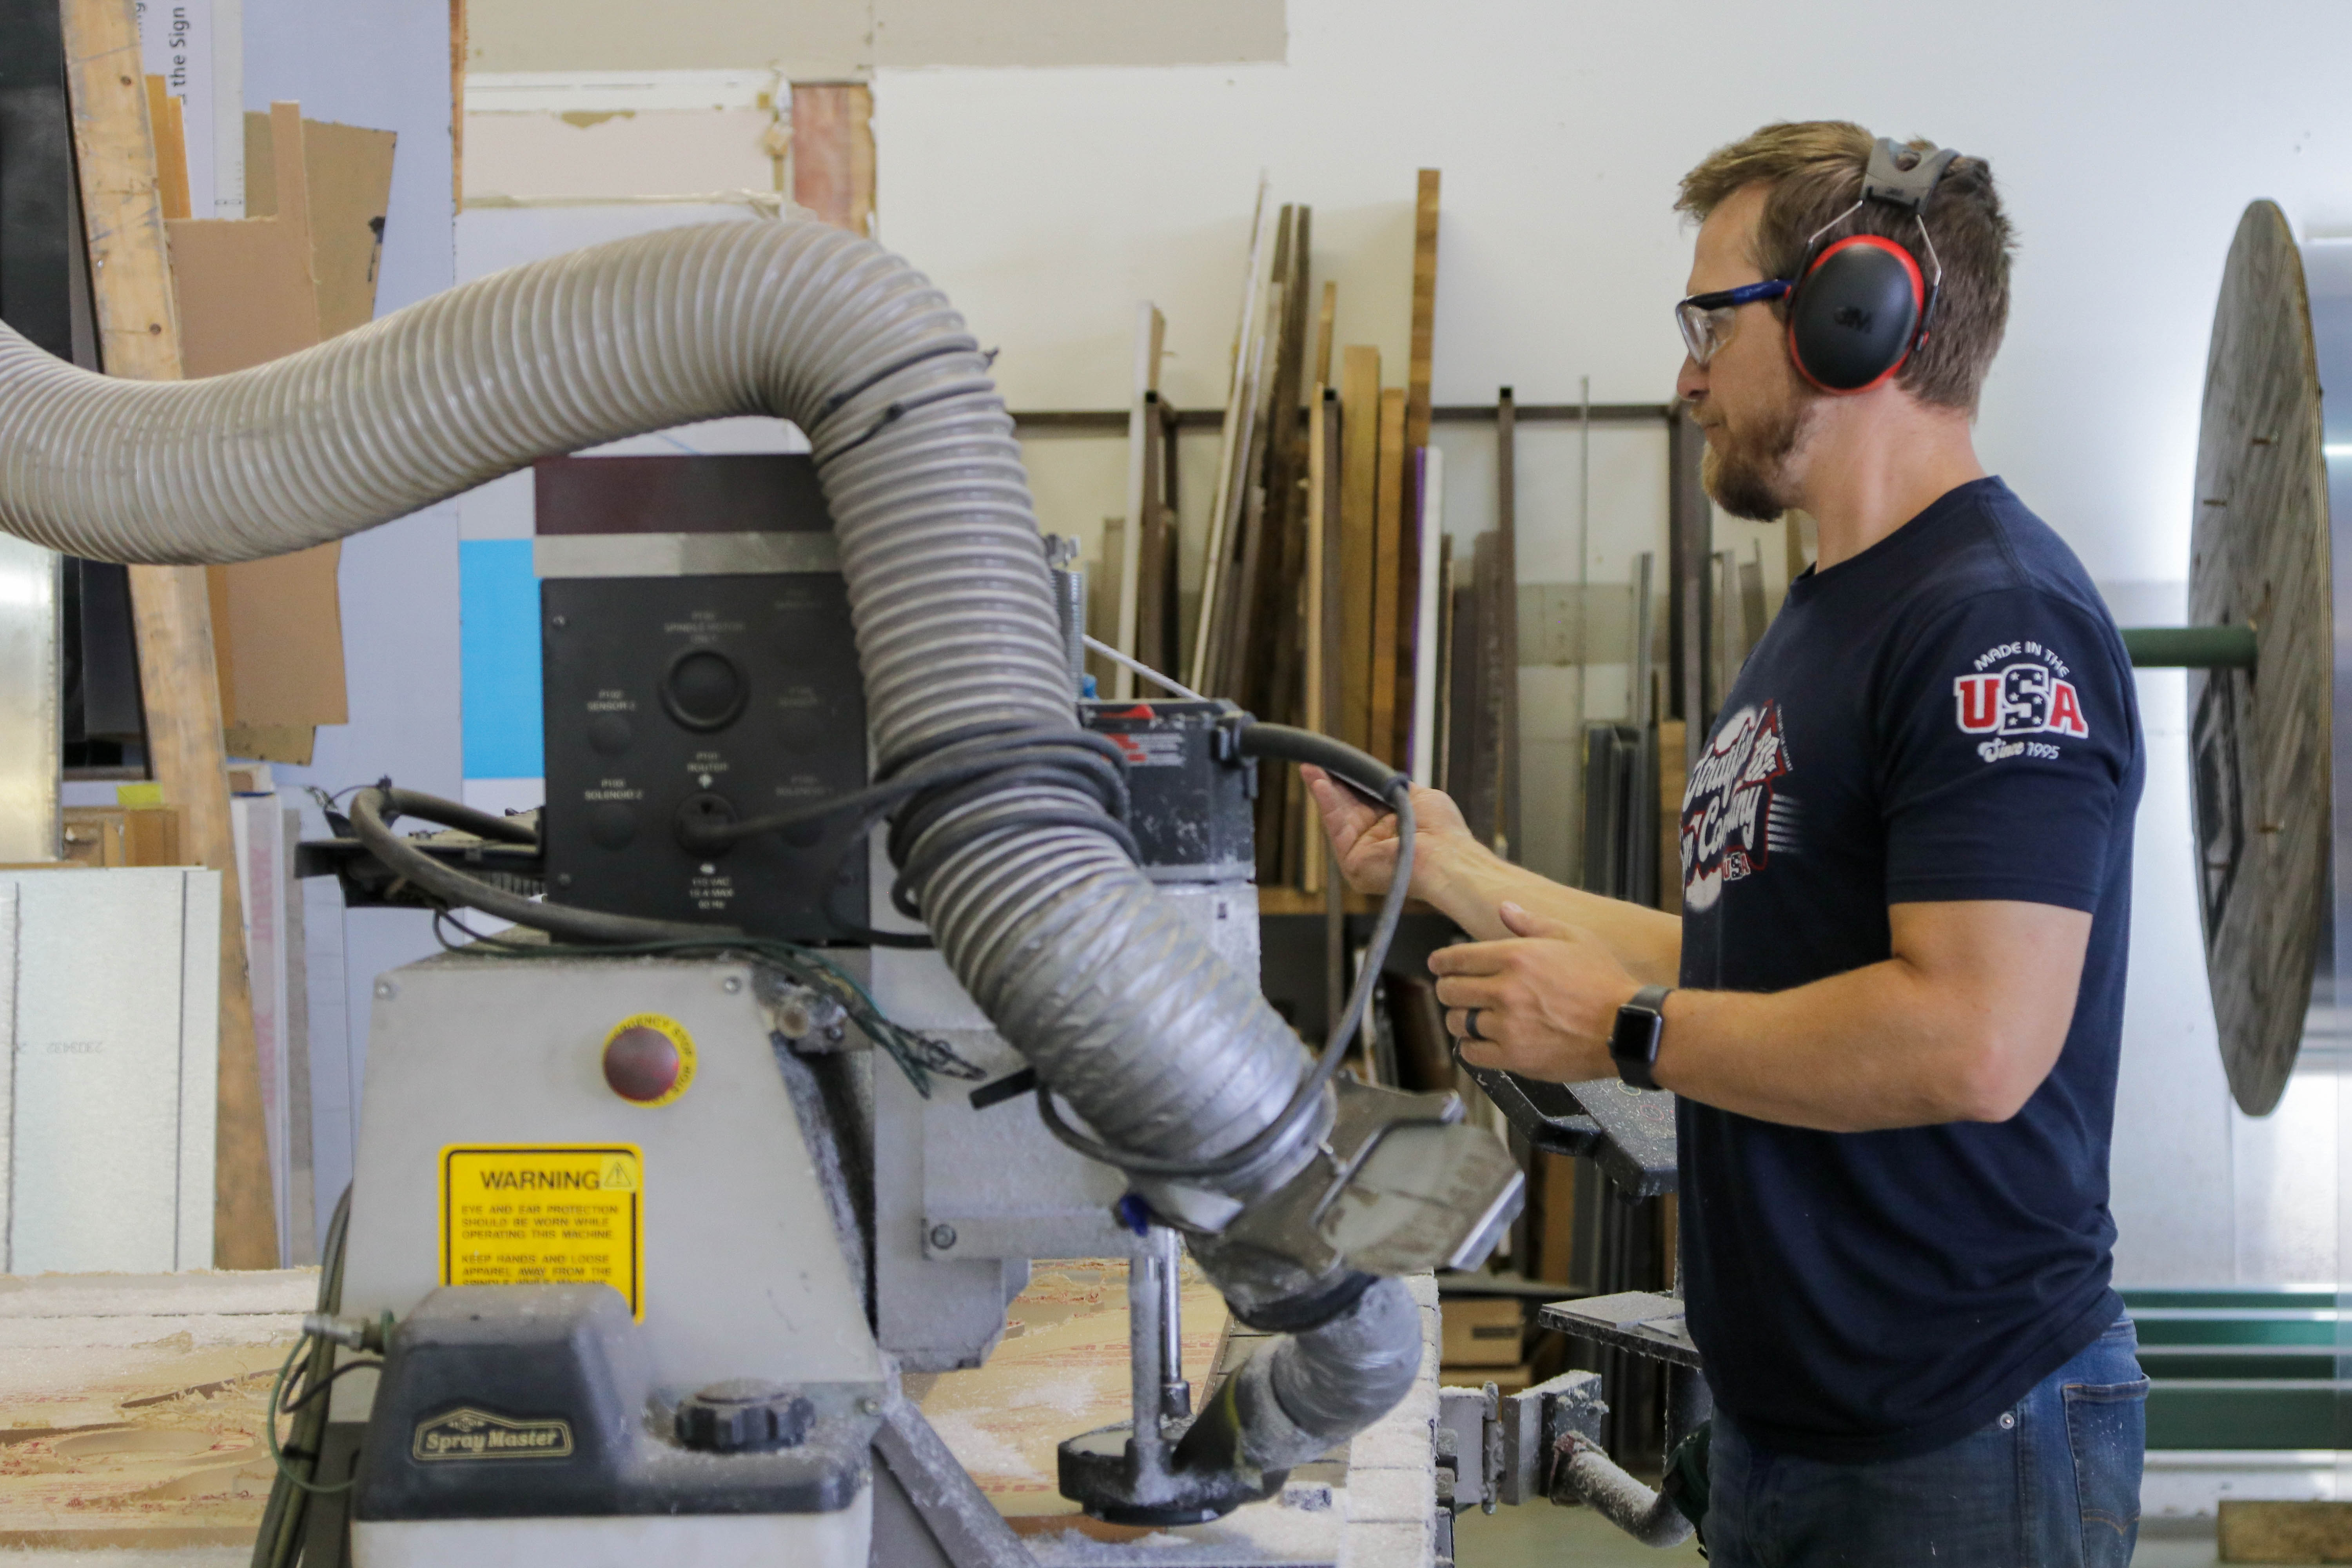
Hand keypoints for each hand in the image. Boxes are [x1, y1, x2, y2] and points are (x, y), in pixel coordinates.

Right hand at [1301, 765, 1475, 901]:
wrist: (1445, 856)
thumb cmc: (1442, 830)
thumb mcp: (1420, 797)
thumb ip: (1397, 789)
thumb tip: (1381, 777)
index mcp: (1392, 827)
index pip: (1365, 800)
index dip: (1352, 780)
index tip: (1339, 762)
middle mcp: (1375, 841)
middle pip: (1347, 806)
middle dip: (1331, 782)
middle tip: (1316, 761)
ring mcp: (1362, 852)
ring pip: (1338, 814)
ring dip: (1322, 788)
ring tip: (1309, 767)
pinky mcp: (1351, 861)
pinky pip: (1337, 827)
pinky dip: (1326, 803)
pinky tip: (1318, 784)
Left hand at [1430, 902, 1640, 1082]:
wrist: (1625, 1027)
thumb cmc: (1603, 982)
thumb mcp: (1572, 937)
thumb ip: (1531, 922)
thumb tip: (1504, 908)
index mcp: (1516, 956)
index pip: (1456, 958)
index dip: (1441, 963)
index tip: (1437, 966)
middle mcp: (1506, 990)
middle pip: (1449, 991)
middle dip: (1448, 990)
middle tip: (1454, 992)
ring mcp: (1508, 1026)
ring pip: (1458, 1022)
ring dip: (1459, 1019)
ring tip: (1469, 1017)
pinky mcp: (1515, 1057)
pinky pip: (1472, 1053)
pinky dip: (1470, 1048)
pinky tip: (1479, 1042)